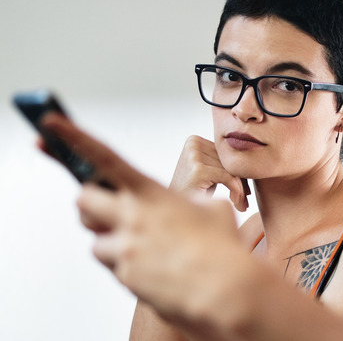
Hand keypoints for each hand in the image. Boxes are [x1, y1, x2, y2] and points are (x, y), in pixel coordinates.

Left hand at [40, 114, 251, 330]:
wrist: (223, 289)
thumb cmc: (222, 247)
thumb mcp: (211, 208)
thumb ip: (188, 201)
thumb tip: (184, 205)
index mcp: (151, 193)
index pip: (106, 158)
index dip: (75, 137)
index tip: (51, 122)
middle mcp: (131, 217)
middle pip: (84, 201)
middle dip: (91, 205)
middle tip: (108, 211)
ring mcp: (126, 248)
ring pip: (96, 241)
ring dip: (112, 241)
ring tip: (144, 247)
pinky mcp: (125, 276)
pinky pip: (114, 267)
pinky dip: (128, 266)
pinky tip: (154, 268)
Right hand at [170, 135, 250, 211]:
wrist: (174, 213)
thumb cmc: (194, 193)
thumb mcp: (209, 171)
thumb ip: (223, 161)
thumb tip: (253, 159)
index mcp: (195, 140)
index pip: (226, 154)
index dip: (238, 172)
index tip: (247, 191)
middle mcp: (193, 143)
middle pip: (229, 161)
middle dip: (241, 182)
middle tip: (246, 200)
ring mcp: (194, 155)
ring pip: (231, 169)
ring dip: (240, 189)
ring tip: (243, 205)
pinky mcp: (198, 169)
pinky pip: (228, 177)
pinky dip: (236, 190)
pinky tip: (237, 203)